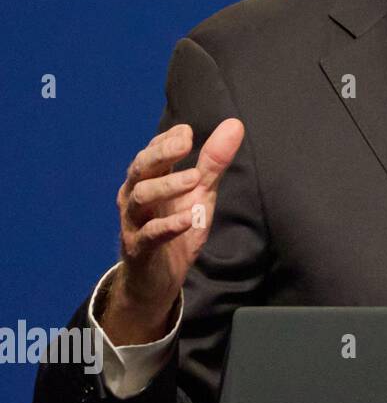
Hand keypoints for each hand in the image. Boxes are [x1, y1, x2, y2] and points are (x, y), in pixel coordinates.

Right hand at [103, 119, 244, 343]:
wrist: (157, 278)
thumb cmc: (177, 227)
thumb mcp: (200, 193)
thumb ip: (213, 162)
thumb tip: (235, 125)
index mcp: (148, 180)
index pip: (151, 152)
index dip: (167, 140)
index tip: (187, 132)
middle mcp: (135, 196)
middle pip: (139, 168)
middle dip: (161, 154)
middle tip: (186, 144)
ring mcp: (134, 223)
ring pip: (139, 197)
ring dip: (167, 185)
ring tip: (195, 179)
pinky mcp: (139, 249)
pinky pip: (149, 235)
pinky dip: (168, 225)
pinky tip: (188, 218)